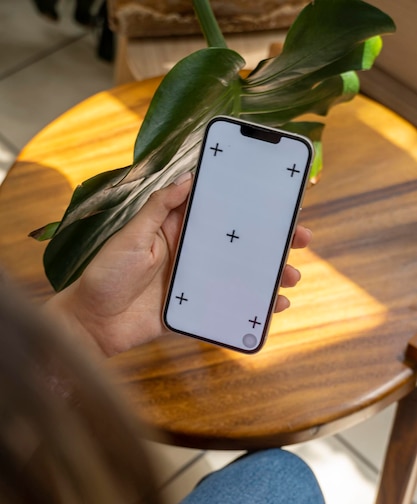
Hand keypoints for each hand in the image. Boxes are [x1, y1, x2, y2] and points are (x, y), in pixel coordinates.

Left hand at [46, 173, 311, 357]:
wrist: (92, 323)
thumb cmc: (106, 274)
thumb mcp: (132, 235)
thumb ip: (160, 209)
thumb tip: (188, 179)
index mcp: (177, 231)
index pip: (220, 216)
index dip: (248, 209)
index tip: (277, 204)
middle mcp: (191, 255)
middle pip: (238, 245)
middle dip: (270, 242)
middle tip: (299, 239)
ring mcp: (195, 284)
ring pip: (239, 275)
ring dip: (267, 274)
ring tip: (290, 276)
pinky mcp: (195, 310)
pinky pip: (228, 306)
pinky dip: (251, 306)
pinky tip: (272, 306)